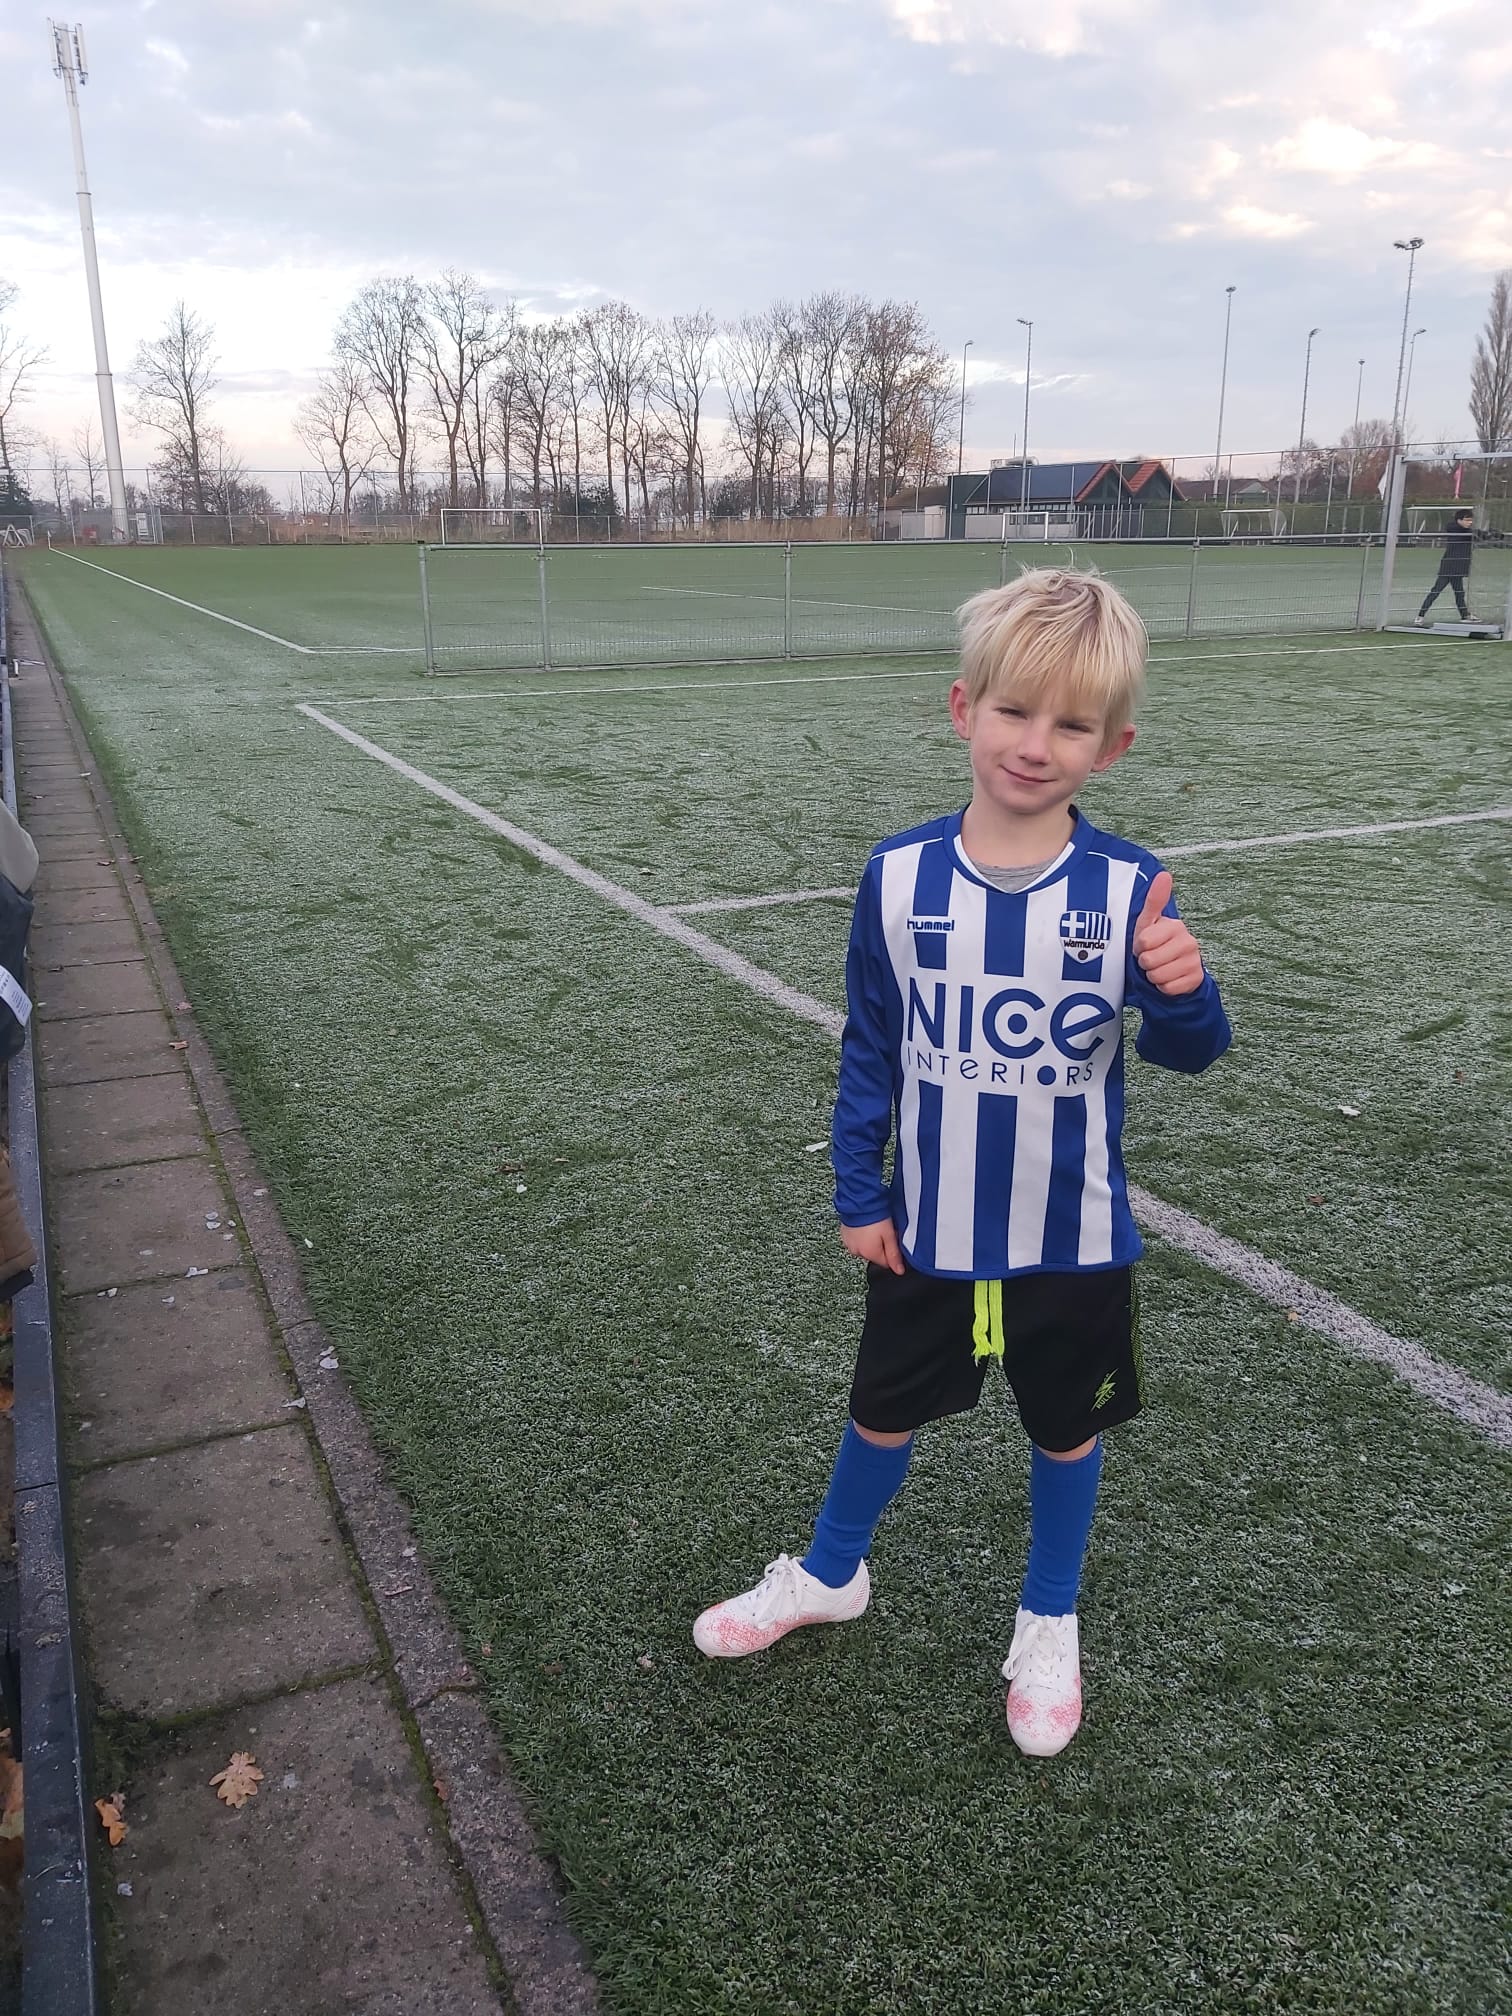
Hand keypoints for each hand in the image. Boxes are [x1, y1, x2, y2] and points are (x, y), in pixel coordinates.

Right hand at [840, 1219, 905, 1273]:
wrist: (859, 1201)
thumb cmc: (875, 1216)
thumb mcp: (889, 1235)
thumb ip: (894, 1255)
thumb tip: (899, 1271)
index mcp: (869, 1254)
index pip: (885, 1264)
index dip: (892, 1253)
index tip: (893, 1241)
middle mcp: (857, 1252)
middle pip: (874, 1255)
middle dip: (881, 1246)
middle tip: (885, 1232)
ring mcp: (849, 1243)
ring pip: (865, 1248)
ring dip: (870, 1240)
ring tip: (875, 1227)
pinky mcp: (844, 1234)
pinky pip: (856, 1240)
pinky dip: (861, 1235)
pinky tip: (866, 1226)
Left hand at [1133, 870, 1205, 996]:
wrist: (1173, 970)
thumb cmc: (1156, 944)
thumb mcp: (1149, 922)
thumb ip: (1155, 900)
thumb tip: (1165, 874)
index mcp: (1176, 926)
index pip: (1143, 941)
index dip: (1139, 946)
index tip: (1144, 945)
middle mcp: (1189, 942)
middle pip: (1149, 960)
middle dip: (1145, 963)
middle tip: (1152, 958)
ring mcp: (1195, 961)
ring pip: (1158, 976)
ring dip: (1153, 976)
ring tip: (1159, 968)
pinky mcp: (1196, 979)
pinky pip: (1168, 988)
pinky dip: (1163, 987)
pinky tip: (1168, 979)